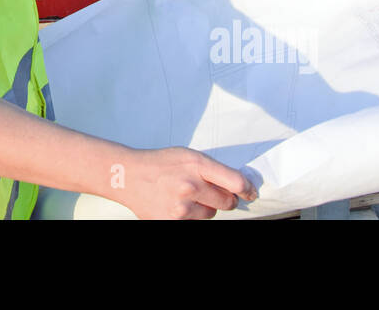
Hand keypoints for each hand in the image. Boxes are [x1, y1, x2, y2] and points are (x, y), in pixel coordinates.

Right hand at [112, 147, 256, 219]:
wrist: (128, 176)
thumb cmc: (160, 163)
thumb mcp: (187, 156)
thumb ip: (212, 169)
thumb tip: (238, 186)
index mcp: (196, 164)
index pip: (235, 182)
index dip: (247, 189)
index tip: (250, 192)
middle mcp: (190, 186)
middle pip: (227, 202)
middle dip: (224, 198)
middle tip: (210, 192)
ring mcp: (181, 208)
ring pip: (211, 215)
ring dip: (205, 208)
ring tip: (186, 196)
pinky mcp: (172, 222)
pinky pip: (195, 223)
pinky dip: (191, 216)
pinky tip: (176, 205)